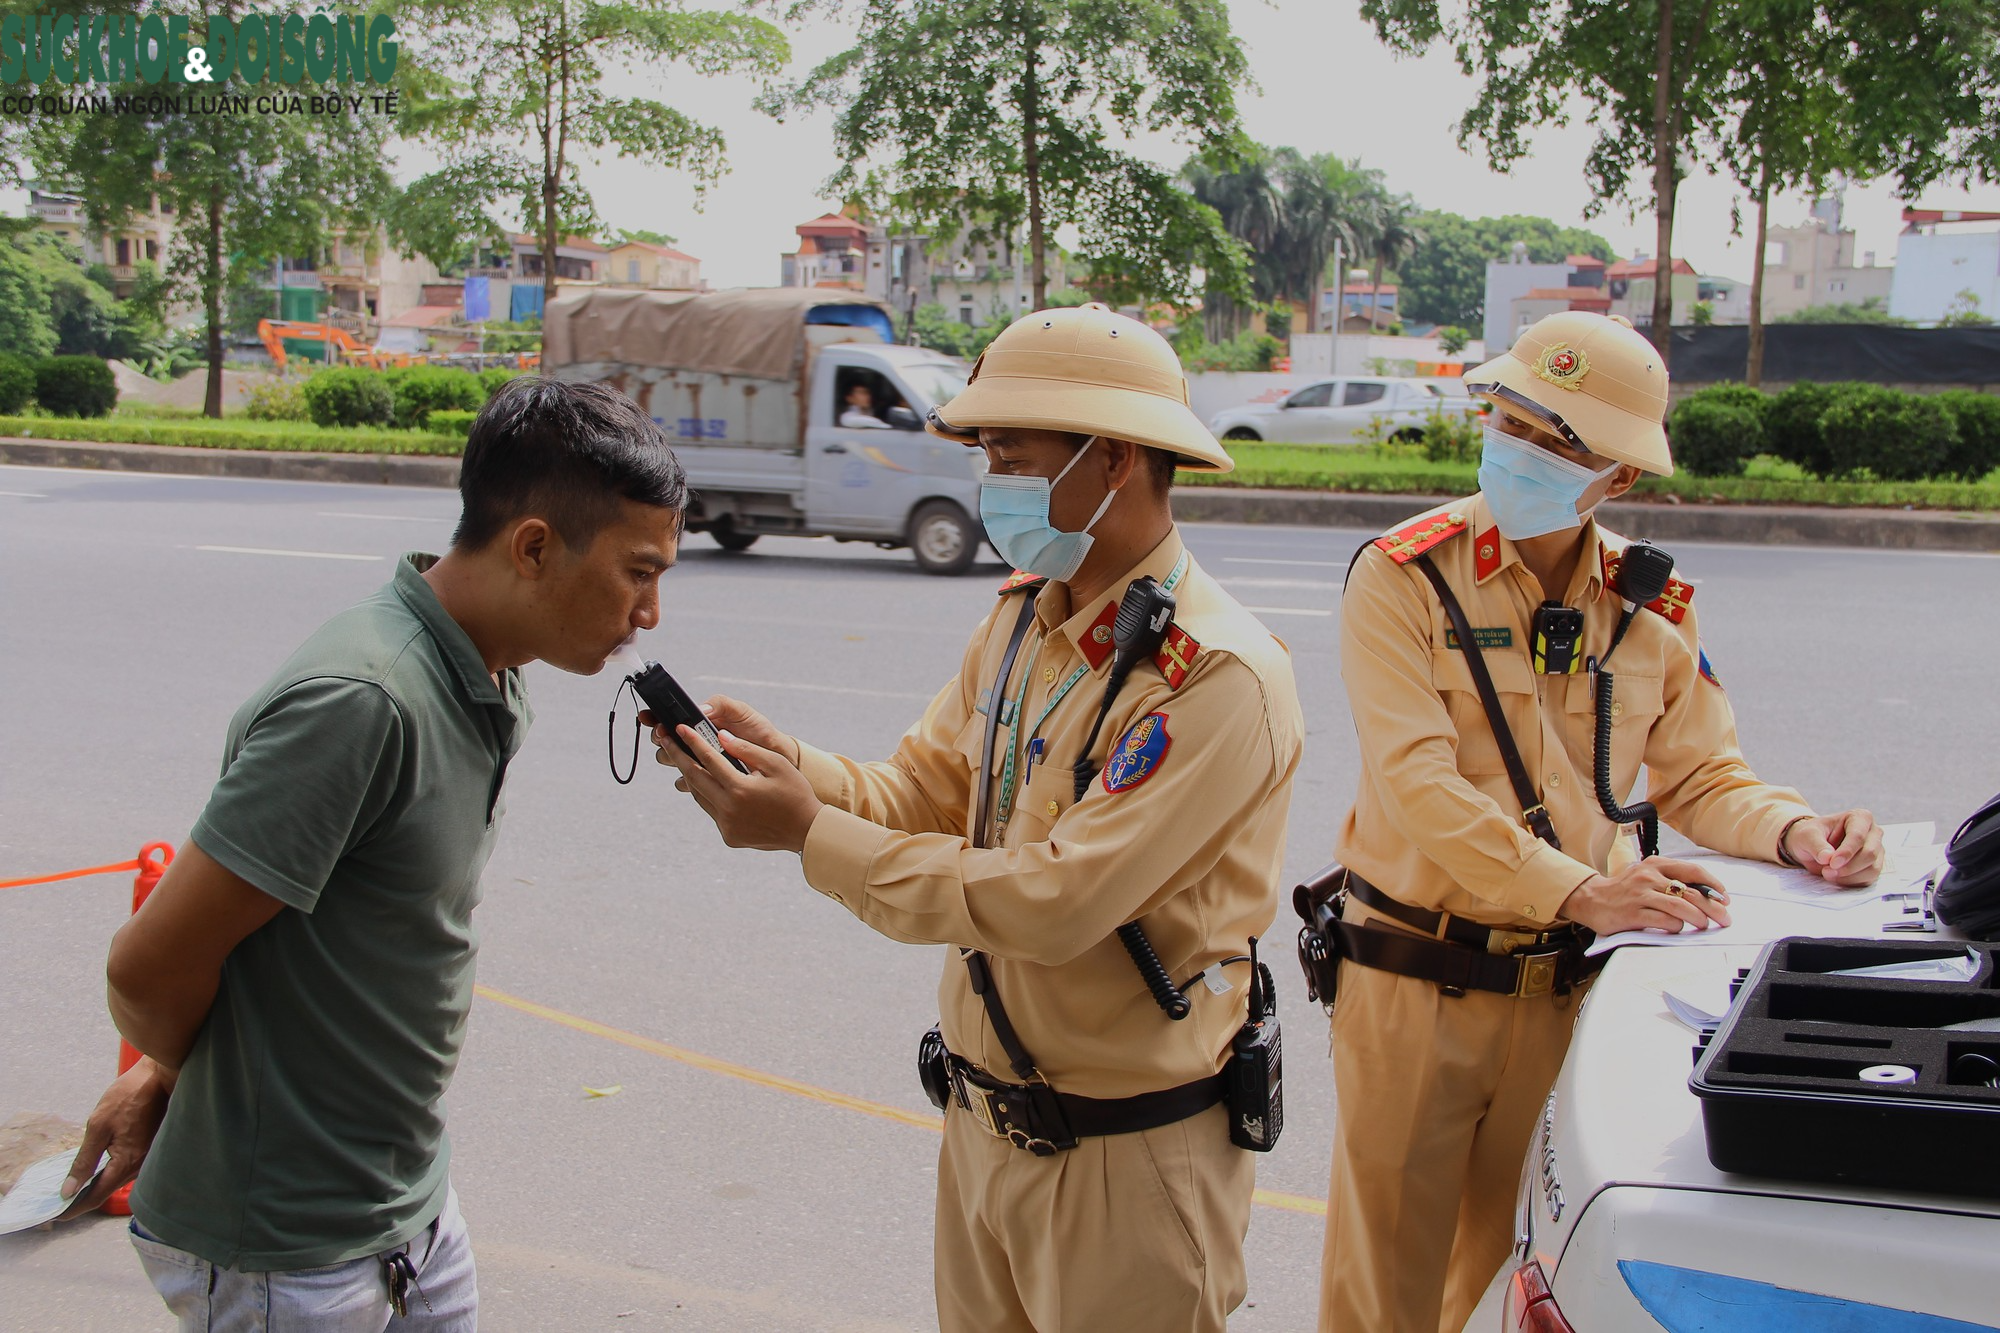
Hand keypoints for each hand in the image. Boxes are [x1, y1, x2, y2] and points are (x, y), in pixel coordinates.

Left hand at [61, 1058, 175, 1212]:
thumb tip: (69, 1190)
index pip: (96, 1196)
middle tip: (59, 1201)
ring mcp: (148, 1159)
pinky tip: (94, 1170)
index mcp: (126, 1162)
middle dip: (82, 1200)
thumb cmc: (128, 1096)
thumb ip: (84, 1161)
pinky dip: (107, 1175)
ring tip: (72, 1187)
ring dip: (95, 1187)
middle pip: (107, 1192)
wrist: (159, 1076)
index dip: (73, 1208)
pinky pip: (125, 1171)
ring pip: (116, 1182)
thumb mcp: (98, 1125)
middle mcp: (141, 1166)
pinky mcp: (150, 1151)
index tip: (54, 1214)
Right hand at [638, 695, 798, 767]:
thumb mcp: (740, 711)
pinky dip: (686, 780)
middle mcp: (694, 742)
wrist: (775, 756)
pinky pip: (687, 783)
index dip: (654, 717)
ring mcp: (699, 761)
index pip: (667, 719)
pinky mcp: (706, 779)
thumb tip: (700, 708)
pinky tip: (692, 776)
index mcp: (698, 722)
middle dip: (661, 738)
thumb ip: (720, 704)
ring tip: (680, 754)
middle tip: (666, 736)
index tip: (648, 717)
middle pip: (664, 741)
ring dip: (672, 758)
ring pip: (672, 761)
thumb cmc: (757, 730)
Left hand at [653, 721, 821, 853]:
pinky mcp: (728, 835)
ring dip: (688, 775)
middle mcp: (729, 809)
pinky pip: (710, 810)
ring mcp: (727, 825)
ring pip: (698, 795)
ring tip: (680, 756)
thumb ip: (746, 749)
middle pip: (693, 777)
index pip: (708, 759)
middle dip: (677, 755)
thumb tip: (720, 736)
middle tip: (664, 739)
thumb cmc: (795, 793)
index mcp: (740, 789)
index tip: (678, 728)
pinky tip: (704, 781)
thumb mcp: (776, 764)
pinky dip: (705, 793)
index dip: (692, 741)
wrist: (806, 830)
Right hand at [1558, 857, 1732, 936]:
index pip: (1693, 871)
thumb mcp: (1647, 877)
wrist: (1590, 899)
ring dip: (1698, 918)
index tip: (1724, 898)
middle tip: (1724, 918)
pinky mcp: (1633, 913)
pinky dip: (1676, 926)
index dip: (1713, 885)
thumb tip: (1706, 895)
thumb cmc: (1624, 891)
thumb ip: (1671, 881)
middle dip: (1713, 907)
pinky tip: (1678, 928)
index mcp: (1655, 864)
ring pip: (1680, 906)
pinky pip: (1664, 920)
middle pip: (1691, 891)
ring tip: (1703, 925)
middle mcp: (1648, 876)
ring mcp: (1640, 894)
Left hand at [1783, 810, 1883, 886]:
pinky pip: (1869, 879)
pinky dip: (1851, 882)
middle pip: (1869, 853)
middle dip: (1848, 866)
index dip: (1846, 852)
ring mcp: (1876, 851)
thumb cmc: (1811, 836)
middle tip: (1827, 871)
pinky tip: (1836, 878)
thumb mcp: (1806, 836)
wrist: (1812, 847)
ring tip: (1828, 873)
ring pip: (1872, 868)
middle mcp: (1873, 833)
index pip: (1858, 836)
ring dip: (1849, 876)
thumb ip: (1816, 845)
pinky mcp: (1874, 866)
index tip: (1832, 863)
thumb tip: (1827, 858)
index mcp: (1860, 817)